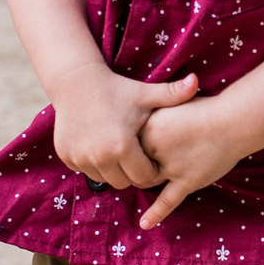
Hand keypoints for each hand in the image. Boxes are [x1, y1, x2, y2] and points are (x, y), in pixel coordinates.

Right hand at [49, 61, 198, 189]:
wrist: (75, 82)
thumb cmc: (116, 89)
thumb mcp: (145, 94)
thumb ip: (173, 94)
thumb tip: (196, 81)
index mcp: (122, 146)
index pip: (144, 177)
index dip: (150, 169)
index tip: (150, 155)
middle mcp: (100, 157)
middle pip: (124, 183)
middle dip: (132, 173)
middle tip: (134, 154)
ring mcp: (80, 158)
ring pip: (105, 179)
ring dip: (113, 170)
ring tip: (117, 150)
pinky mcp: (67, 157)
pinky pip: (86, 170)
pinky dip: (94, 163)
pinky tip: (99, 145)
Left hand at [137, 96, 249, 228]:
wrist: (235, 120)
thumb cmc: (205, 110)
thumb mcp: (171, 104)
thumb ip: (153, 117)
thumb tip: (136, 131)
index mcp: (150, 125)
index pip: (128, 142)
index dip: (133, 143)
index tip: (135, 142)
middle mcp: (155, 147)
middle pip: (135, 164)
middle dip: (138, 163)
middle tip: (149, 154)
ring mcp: (171, 166)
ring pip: (147, 180)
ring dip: (148, 179)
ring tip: (152, 172)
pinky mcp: (187, 181)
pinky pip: (167, 201)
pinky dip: (155, 213)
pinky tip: (144, 225)